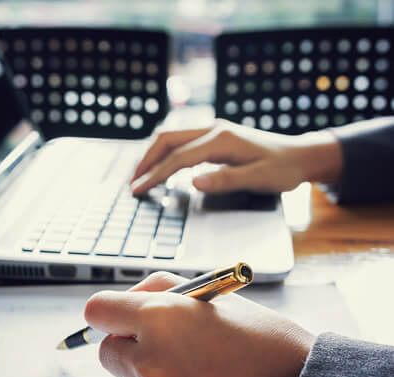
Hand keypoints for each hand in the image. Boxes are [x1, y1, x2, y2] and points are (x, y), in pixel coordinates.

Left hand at [85, 272, 314, 376]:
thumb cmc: (261, 340)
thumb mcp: (213, 297)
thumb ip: (159, 288)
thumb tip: (125, 302)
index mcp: (161, 319)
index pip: (97, 311)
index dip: (110, 312)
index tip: (121, 317)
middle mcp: (152, 363)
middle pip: (106, 353)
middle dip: (128, 347)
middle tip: (165, 346)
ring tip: (192, 374)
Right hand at [130, 119, 342, 195]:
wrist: (299, 155)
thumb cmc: (282, 169)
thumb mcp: (258, 178)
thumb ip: (225, 180)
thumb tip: (193, 182)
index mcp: (221, 140)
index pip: (178, 158)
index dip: (155, 175)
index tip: (138, 190)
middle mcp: (213, 129)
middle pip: (167, 140)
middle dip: (145, 161)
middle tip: (132, 183)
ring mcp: (213, 130)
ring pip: (171, 138)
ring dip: (152, 156)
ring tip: (140, 176)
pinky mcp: (214, 136)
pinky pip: (181, 142)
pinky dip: (165, 154)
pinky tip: (161, 167)